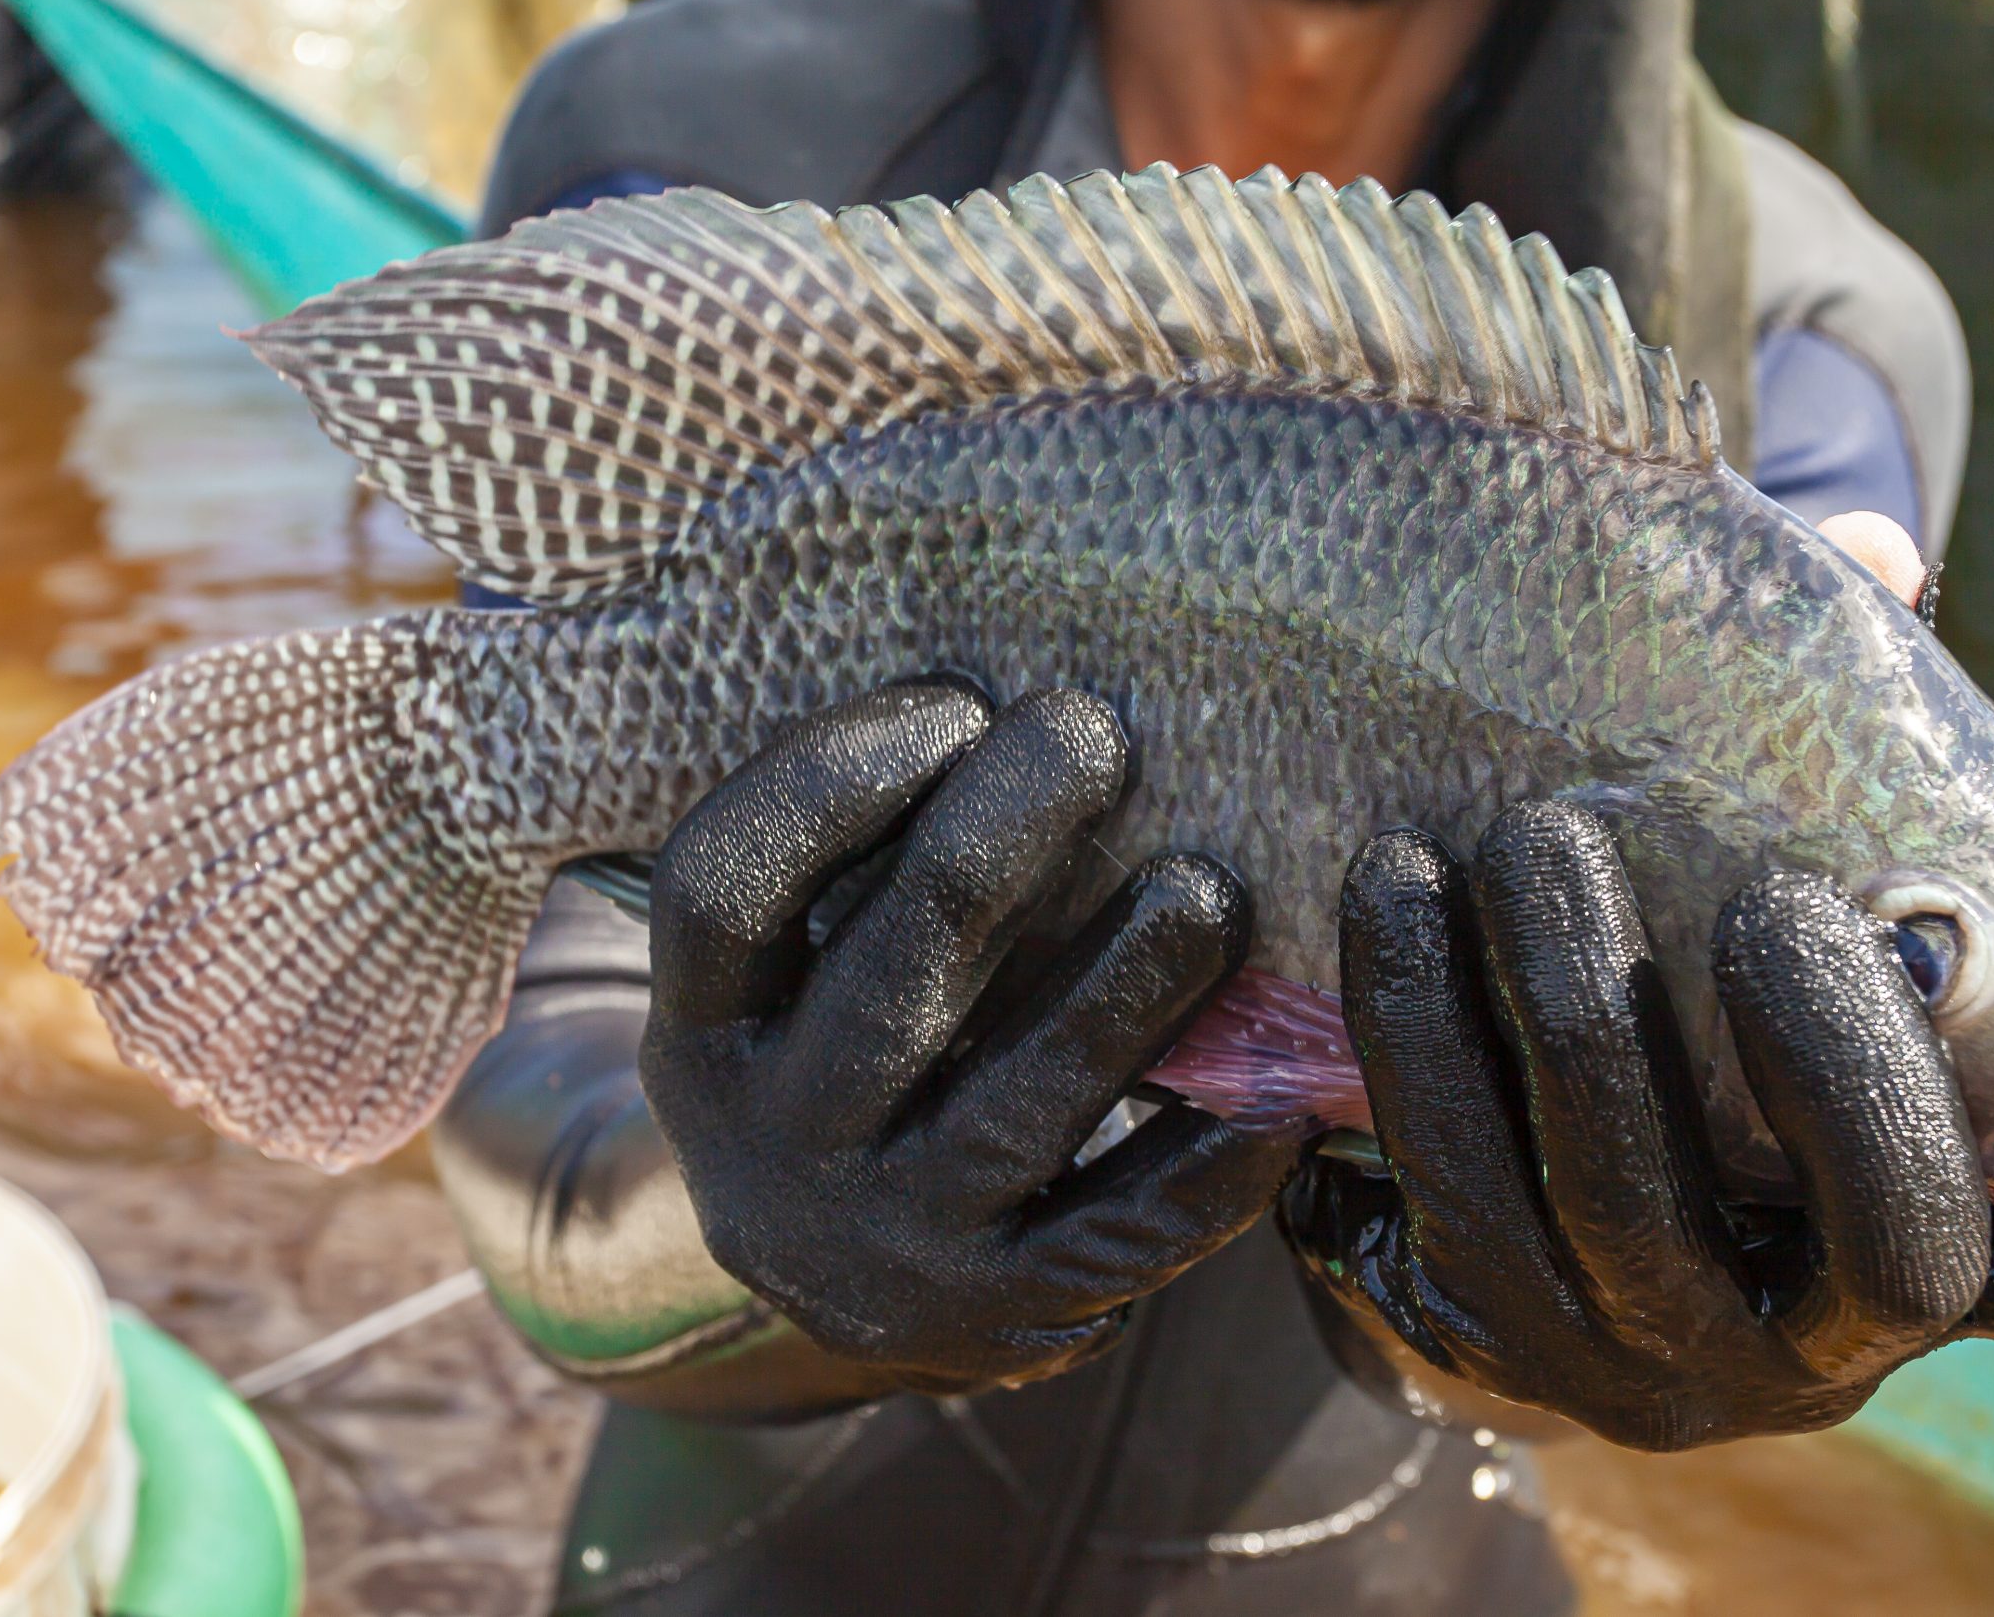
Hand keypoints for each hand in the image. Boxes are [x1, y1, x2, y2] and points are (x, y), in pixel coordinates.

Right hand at [640, 681, 1303, 1394]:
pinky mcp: (1005, 1314)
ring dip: (1121, 988)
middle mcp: (777, 1144)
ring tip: (1210, 888)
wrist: (848, 1295)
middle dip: (994, 843)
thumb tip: (1004, 680)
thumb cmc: (853, 1057)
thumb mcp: (793, 978)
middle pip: (885, 976)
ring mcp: (890, 1239)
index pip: (722, 891)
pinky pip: (1120, 1236)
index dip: (826, 784)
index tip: (954, 698)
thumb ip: (856, 861)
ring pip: (1015, 1107)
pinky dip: (1209, 1167)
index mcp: (704, 1032)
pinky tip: (1289, 1096)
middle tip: (1093, 733)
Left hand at [1281, 802, 1993, 1446]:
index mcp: (1945, 1243)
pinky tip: (1367, 904)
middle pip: (1889, 1250)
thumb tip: (1866, 552)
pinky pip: (1429, 1218)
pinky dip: (1394, 1056)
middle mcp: (1815, 1343)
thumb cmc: (1682, 999)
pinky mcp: (1475, 1343)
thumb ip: (1848, 748)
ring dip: (1537, 1024)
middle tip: (1695, 877)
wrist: (1477, 1161)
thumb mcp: (1782, 900)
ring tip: (1453, 849)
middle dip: (1837, 1062)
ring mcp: (1640, 1361)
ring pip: (1604, 1224)